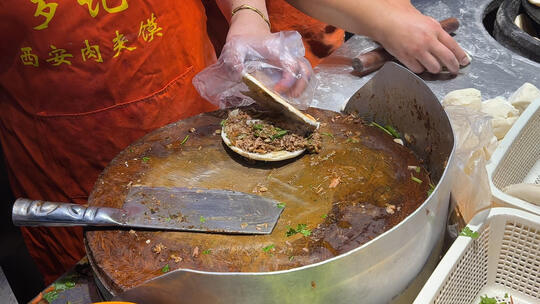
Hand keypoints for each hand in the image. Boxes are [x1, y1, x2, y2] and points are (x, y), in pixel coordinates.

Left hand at [193, 31, 313, 107]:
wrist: (249, 33)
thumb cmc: (242, 42)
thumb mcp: (234, 48)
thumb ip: (235, 60)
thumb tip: (240, 76)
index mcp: (276, 50)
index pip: (291, 65)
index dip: (288, 81)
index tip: (276, 90)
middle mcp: (288, 55)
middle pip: (305, 71)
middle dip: (299, 88)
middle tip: (286, 98)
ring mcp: (290, 61)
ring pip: (306, 74)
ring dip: (300, 89)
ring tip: (287, 98)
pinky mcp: (289, 67)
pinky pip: (301, 77)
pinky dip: (297, 87)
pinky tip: (286, 95)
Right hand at [374, 7, 468, 73]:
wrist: (387, 22)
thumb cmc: (405, 20)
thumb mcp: (427, 21)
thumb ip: (438, 32)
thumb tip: (448, 45)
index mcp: (435, 30)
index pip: (453, 46)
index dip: (461, 56)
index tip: (464, 61)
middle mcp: (428, 41)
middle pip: (447, 59)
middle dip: (453, 67)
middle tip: (454, 70)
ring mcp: (417, 51)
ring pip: (434, 68)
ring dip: (435, 69)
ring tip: (433, 66)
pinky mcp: (406, 58)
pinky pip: (418, 70)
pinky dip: (420, 68)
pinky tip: (418, 63)